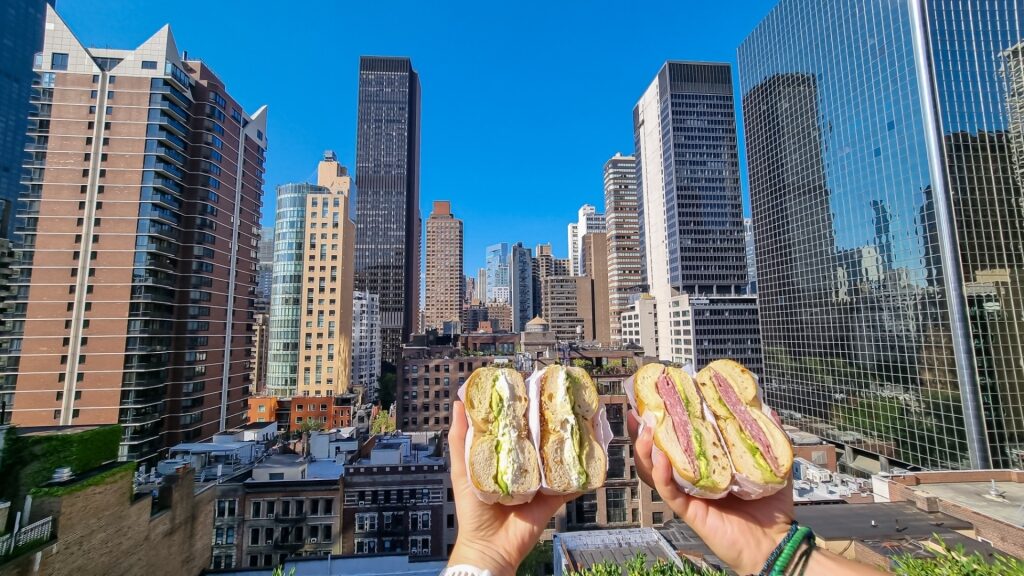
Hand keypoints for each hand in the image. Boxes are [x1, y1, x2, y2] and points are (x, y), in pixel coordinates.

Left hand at [447, 400, 573, 575]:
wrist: (489, 545)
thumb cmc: (472, 510)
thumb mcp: (462, 469)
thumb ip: (460, 439)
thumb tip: (457, 403)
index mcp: (504, 455)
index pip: (516, 426)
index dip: (524, 407)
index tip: (531, 385)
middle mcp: (525, 464)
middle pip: (541, 438)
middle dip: (552, 420)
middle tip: (562, 400)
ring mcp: (541, 480)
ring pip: (559, 457)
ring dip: (571, 442)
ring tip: (581, 421)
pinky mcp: (554, 497)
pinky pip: (572, 484)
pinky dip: (584, 473)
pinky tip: (594, 455)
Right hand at [628, 411, 792, 574]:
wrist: (774, 541)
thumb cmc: (771, 508)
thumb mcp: (772, 465)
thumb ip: (769, 440)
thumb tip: (769, 411)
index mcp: (707, 464)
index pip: (680, 438)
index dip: (666, 421)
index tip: (658, 399)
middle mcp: (692, 476)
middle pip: (658, 452)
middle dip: (644, 432)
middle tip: (639, 412)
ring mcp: (688, 493)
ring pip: (655, 470)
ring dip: (646, 450)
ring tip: (645, 430)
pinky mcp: (688, 509)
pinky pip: (668, 490)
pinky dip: (661, 474)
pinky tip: (660, 458)